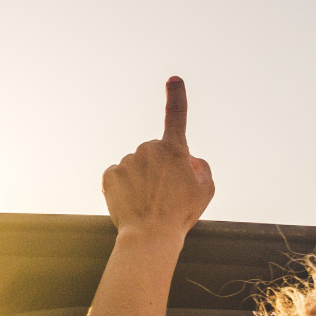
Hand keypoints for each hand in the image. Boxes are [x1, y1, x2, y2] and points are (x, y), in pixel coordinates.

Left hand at [102, 77, 213, 239]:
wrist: (150, 235)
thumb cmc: (181, 214)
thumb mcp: (206, 189)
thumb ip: (201, 167)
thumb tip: (187, 160)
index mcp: (174, 149)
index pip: (176, 116)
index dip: (176, 96)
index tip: (173, 79)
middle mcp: (148, 149)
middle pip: (154, 153)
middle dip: (159, 167)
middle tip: (164, 194)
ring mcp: (127, 161)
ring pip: (135, 166)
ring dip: (141, 179)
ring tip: (148, 202)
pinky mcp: (110, 175)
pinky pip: (118, 176)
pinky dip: (123, 187)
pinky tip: (131, 202)